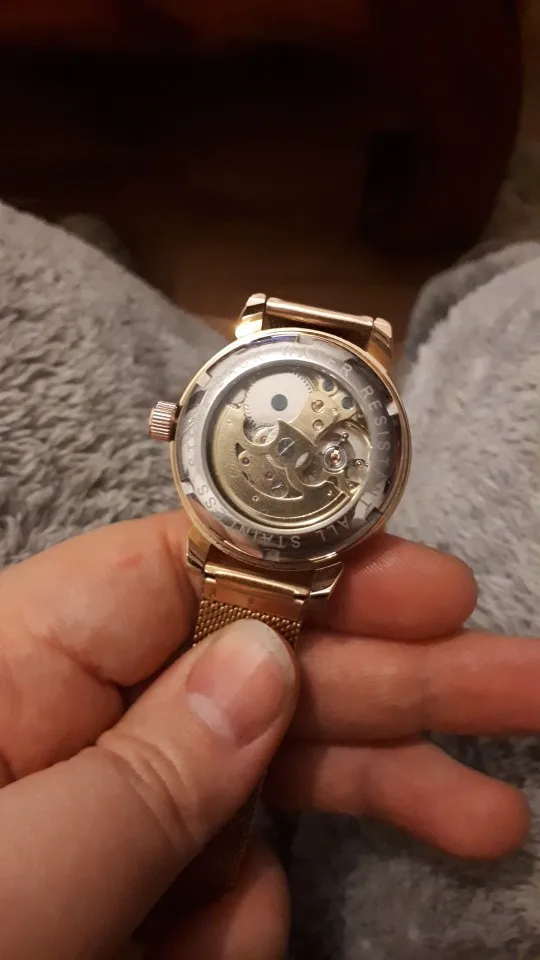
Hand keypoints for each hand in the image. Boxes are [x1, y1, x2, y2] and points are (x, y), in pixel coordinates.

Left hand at [0, 512, 535, 958]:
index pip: (188, 570)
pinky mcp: (131, 857)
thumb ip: (144, 768)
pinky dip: (241, 914)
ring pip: (265, 762)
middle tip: (524, 686)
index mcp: (26, 659)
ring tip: (483, 824)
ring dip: (366, 799)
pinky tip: (206, 953)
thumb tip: (267, 661)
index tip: (434, 590)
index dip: (320, 569)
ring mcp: (112, 784)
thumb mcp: (23, 874)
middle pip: (263, 660)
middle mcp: (79, 704)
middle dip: (401, 678)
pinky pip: (225, 865)